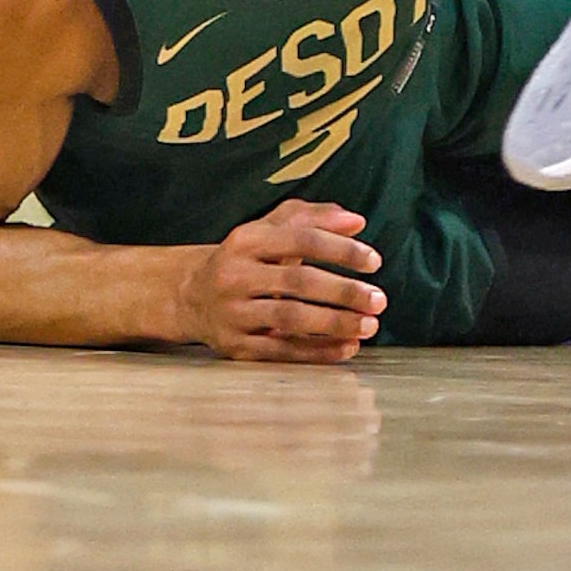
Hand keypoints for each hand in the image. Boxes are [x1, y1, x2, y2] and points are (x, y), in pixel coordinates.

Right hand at [174, 199, 387, 362]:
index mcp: (246, 240)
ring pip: (289, 318)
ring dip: (334, 324)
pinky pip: (281, 351)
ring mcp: (232, 313)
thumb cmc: (245, 259)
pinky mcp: (235, 346)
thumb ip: (313, 218)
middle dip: (343, 292)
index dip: (340, 249)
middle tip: (379, 299)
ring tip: (368, 325)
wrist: (191, 297)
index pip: (300, 239)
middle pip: (297, 282)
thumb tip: (356, 222)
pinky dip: (318, 351)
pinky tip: (347, 347)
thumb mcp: (270, 230)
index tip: (374, 261)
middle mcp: (234, 275)